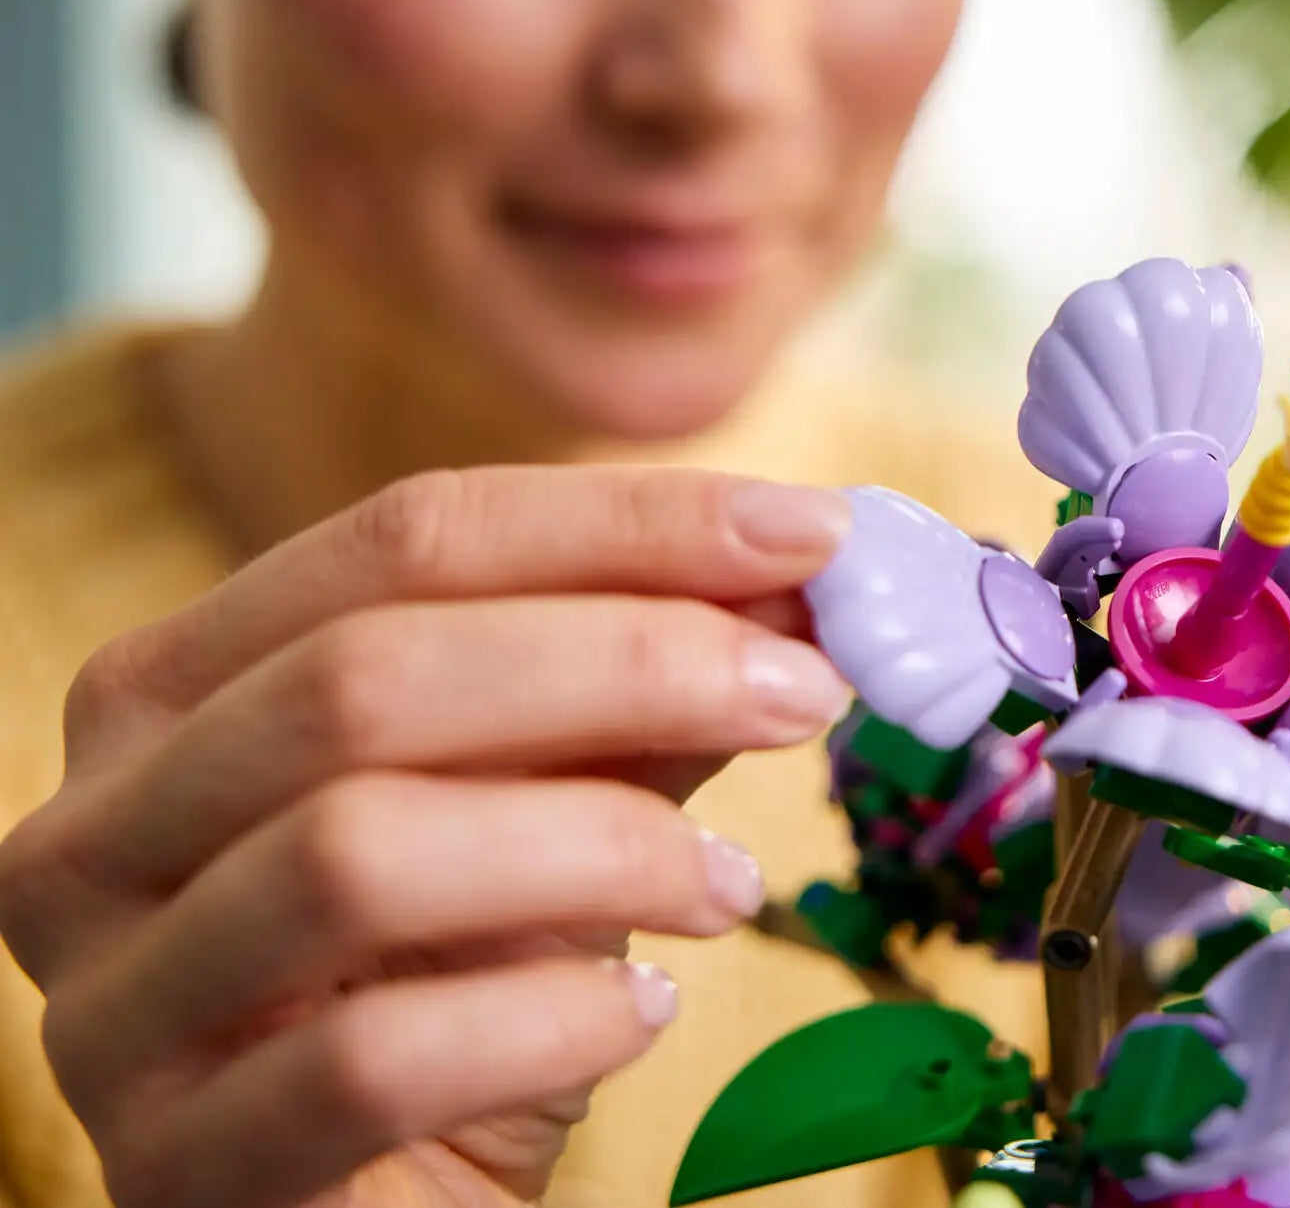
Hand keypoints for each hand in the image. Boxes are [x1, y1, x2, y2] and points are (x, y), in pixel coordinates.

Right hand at [0, 468, 851, 1207]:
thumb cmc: (453, 992)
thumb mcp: (548, 812)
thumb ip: (640, 695)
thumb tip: (793, 575)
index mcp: (172, 692)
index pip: (402, 542)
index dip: (622, 524)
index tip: (810, 532)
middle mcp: (99, 832)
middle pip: (364, 677)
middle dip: (626, 661)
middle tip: (805, 691)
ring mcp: (116, 1009)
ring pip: (354, 853)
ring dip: (601, 845)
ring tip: (731, 886)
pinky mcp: (182, 1167)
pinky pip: (372, 1061)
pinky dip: (550, 1020)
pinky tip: (644, 1014)